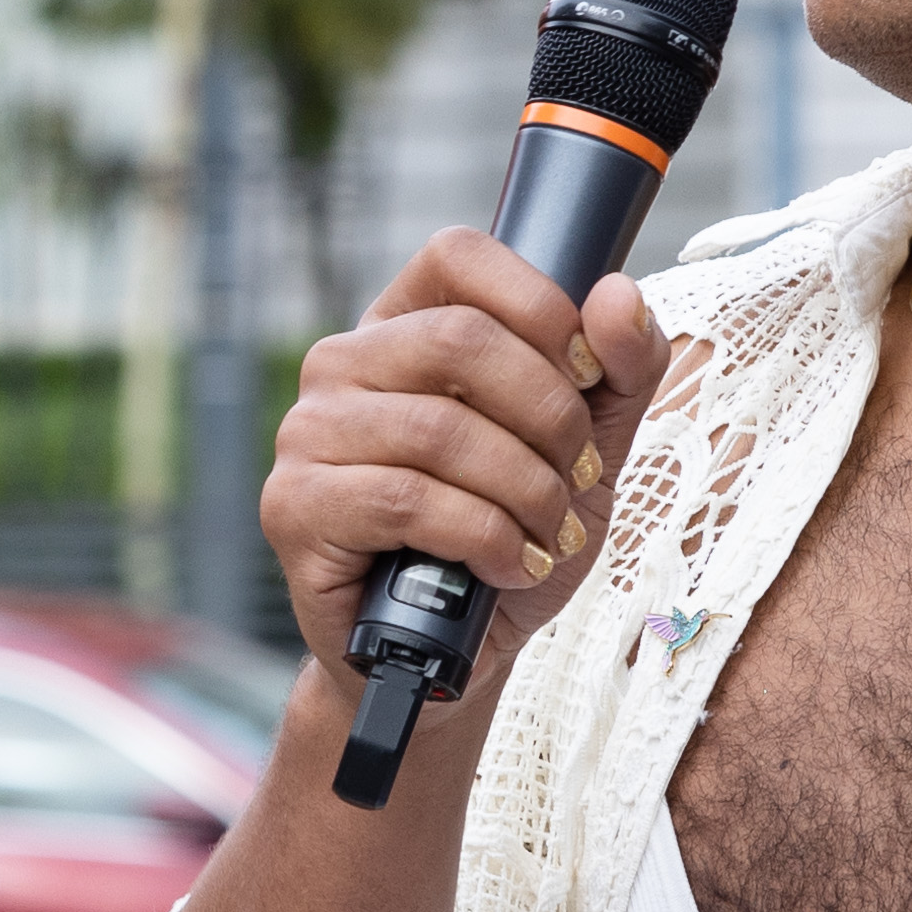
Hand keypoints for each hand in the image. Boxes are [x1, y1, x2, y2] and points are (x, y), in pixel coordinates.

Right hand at [257, 229, 676, 682]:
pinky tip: (507, 566)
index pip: (458, 255)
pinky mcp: (294, 506)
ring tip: (548, 535)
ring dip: (525, 491)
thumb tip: (618, 295)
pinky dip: (484, 538)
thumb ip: (616, 373)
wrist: (451, 655)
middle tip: (577, 478)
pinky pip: (408, 500)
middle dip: (549, 417)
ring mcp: (307, 433)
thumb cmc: (507, 541)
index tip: (585, 374)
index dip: (538, 304)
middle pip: (460, 339)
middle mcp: (341, 365)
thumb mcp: (587, 452)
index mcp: (402, 327)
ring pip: (440, 428)